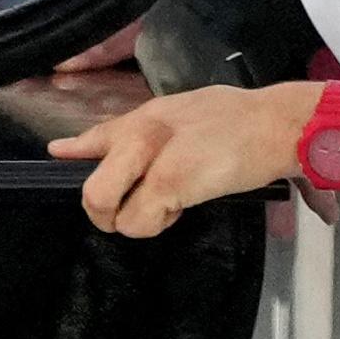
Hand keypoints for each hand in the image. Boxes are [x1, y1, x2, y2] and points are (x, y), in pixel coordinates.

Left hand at [45, 77, 326, 235]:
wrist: (279, 123)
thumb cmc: (250, 123)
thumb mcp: (195, 113)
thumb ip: (163, 130)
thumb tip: (145, 149)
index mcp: (151, 116)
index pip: (101, 133)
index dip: (77, 148)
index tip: (60, 152)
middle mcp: (141, 132)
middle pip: (92, 185)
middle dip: (102, 210)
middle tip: (127, 214)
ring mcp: (151, 157)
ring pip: (104, 205)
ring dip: (132, 221)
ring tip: (167, 210)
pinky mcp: (169, 181)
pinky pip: (138, 221)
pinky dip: (156, 225)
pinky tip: (181, 210)